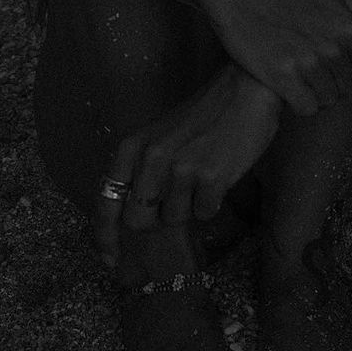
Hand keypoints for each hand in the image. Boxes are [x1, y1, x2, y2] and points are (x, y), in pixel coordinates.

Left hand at [94, 64, 283, 267]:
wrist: (245, 91)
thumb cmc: (203, 115)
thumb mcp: (159, 135)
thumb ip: (142, 169)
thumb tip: (132, 215)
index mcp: (133, 147)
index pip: (107, 202)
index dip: (106, 236)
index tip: (110, 260)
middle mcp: (152, 159)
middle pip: (138, 219)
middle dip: (154, 223)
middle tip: (174, 209)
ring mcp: (181, 169)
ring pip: (174, 218)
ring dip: (188, 207)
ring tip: (203, 178)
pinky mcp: (211, 177)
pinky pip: (204, 213)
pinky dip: (211, 203)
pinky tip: (220, 176)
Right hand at [205, 0, 351, 110]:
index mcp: (349, 28)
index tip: (336, 66)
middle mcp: (333, 46)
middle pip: (347, 89)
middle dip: (334, 83)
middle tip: (310, 67)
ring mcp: (308, 62)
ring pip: (328, 101)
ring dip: (315, 94)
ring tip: (298, 75)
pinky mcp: (282, 75)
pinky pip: (306, 108)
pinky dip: (300, 102)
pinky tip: (289, 86)